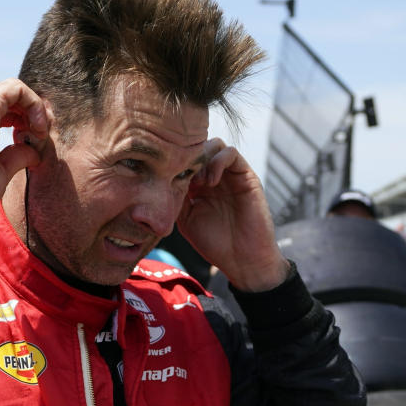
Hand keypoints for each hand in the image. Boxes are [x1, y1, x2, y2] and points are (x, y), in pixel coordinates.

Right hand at [0, 78, 48, 209]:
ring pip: (13, 90)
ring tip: (40, 132)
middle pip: (9, 98)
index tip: (34, 142)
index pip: (2, 111)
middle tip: (41, 135)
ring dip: (33, 108)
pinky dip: (34, 103)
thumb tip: (33, 153)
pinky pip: (17, 88)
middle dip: (31, 113)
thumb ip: (16, 157)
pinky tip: (38, 126)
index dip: (23, 121)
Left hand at [178, 138, 288, 291]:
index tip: (163, 178)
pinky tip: (209, 182)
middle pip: (197, 148)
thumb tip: (159, 179)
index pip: (183, 161)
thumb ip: (175, 197)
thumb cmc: (214, 244)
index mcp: (198, 186)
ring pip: (213, 145)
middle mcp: (214, 177)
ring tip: (196, 183)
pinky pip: (231, 153)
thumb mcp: (186, 219)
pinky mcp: (246, 176)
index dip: (172, 164)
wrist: (243, 259)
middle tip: (180, 176)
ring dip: (201, 158)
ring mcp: (230, 175)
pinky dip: (217, 161)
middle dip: (186, 158)